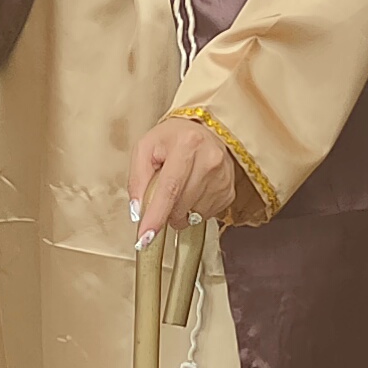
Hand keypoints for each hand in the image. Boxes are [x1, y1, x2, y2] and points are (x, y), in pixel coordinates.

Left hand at [125, 116, 244, 241]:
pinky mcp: (229, 191)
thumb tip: (138, 212)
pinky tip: (194, 189)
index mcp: (186, 145)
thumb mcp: (145, 148)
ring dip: (180, 210)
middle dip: (165, 211)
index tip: (145, 237)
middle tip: (162, 194)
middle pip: (180, 206)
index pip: (169, 188)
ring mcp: (223, 177)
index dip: (156, 215)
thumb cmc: (172, 139)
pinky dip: (194, 208)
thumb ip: (137, 179)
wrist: (204, 130)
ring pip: (192, 214)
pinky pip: (205, 215)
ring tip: (181, 186)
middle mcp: (210, 160)